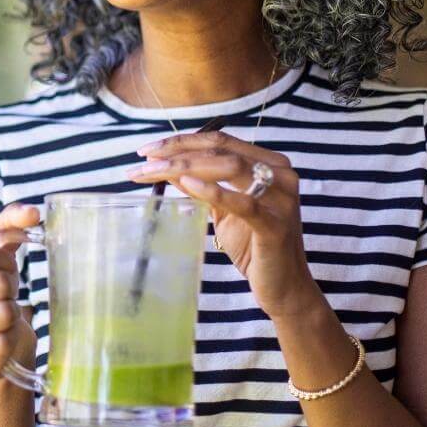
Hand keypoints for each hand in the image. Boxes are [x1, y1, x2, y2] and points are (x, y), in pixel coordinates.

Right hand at [0, 203, 38, 383]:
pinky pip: (6, 344)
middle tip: (6, 296)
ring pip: (5, 313)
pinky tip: (3, 341)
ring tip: (4, 318)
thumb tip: (34, 213)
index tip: (4, 272)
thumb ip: (10, 225)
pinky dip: (13, 339)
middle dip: (11, 287)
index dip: (5, 261)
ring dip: (14, 313)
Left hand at [126, 129, 323, 319]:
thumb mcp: (221, 208)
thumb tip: (166, 166)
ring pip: (229, 167)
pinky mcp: (276, 224)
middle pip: (220, 149)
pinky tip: (186, 184)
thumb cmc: (252, 245)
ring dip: (184, 166)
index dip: (182, 141)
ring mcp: (281, 198)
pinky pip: (243, 202)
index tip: (148, 150)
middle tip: (143, 160)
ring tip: (153, 171)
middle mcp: (280, 174)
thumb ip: (200, 184)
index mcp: (269, 163)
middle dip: (176, 152)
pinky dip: (213, 190)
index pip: (220, 140)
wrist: (283, 286)